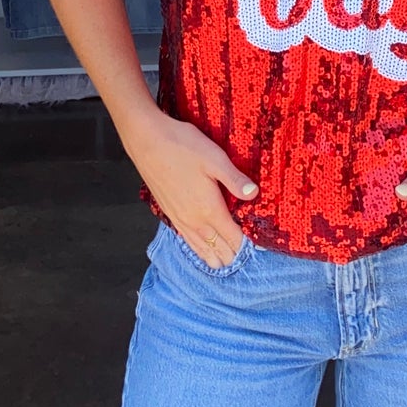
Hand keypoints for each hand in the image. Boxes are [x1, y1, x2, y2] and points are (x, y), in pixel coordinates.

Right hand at [124, 110, 257, 267]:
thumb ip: (235, 179)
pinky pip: (186, 239)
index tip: (259, 250)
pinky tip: (198, 249)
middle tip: (244, 259)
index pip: (232, 237)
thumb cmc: (182, 146)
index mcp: (209, 209)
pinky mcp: (168, 212)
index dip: (245, 245)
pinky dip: (196, 249)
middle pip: (217, 246)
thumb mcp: (215, 158)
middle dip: (231, 254)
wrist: (147, 141)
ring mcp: (179, 218)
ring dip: (213, 255)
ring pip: (200, 247)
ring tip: (223, 265)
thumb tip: (254, 194)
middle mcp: (194, 219)